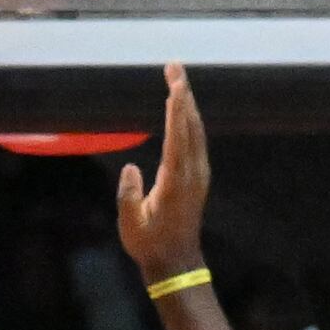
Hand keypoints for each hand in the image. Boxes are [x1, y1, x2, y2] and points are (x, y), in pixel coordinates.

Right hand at [114, 65, 210, 284]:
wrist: (177, 264)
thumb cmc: (149, 244)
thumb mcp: (131, 225)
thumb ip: (130, 196)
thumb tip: (131, 168)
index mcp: (176, 181)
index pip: (178, 137)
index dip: (177, 109)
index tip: (175, 84)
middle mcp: (192, 173)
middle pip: (191, 125)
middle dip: (184, 94)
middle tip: (175, 66)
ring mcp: (199, 174)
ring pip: (197, 130)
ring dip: (188, 103)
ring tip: (178, 78)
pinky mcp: (199, 176)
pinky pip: (197, 140)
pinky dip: (190, 119)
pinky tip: (185, 108)